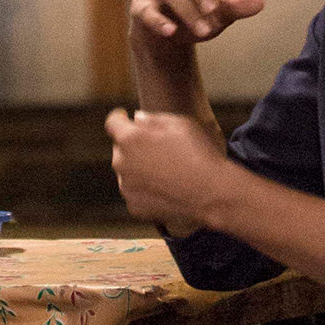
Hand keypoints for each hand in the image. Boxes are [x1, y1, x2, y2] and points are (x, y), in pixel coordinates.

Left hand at [105, 108, 242, 234]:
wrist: (212, 193)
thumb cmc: (198, 153)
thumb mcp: (180, 124)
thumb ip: (153, 119)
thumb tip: (136, 119)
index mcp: (129, 138)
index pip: (113, 123)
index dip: (119, 117)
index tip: (123, 117)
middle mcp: (121, 162)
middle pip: (120, 148)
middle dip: (133, 145)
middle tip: (158, 148)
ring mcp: (126, 187)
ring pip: (127, 172)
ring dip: (138, 168)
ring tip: (166, 170)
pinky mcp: (135, 207)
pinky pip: (135, 193)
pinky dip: (145, 190)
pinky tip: (166, 188)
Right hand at [129, 0, 263, 47]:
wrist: (167, 40)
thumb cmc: (194, 17)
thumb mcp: (217, 14)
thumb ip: (235, 7)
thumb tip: (260, 3)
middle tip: (214, 11)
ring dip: (188, 11)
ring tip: (205, 31)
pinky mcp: (140, 8)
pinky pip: (146, 11)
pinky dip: (159, 21)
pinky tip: (171, 32)